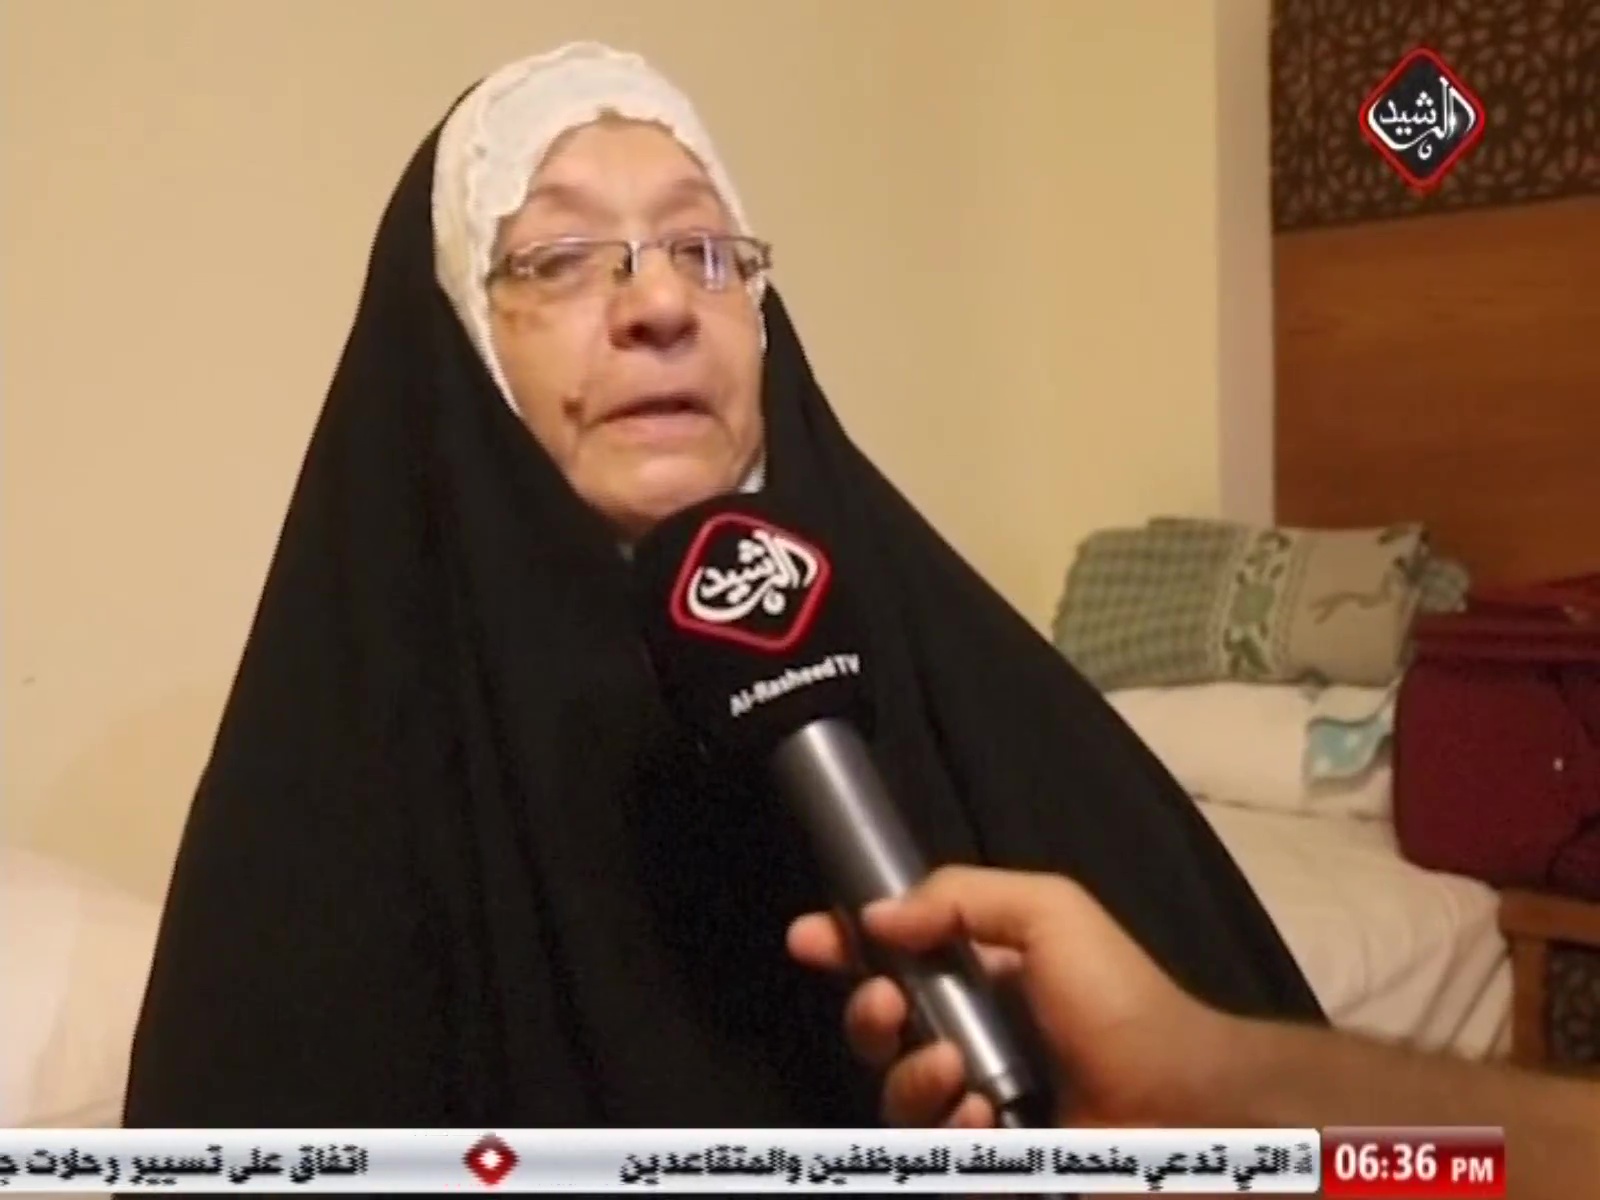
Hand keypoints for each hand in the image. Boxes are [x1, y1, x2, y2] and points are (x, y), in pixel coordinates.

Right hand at [787, 865, 1230, 1128]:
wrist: (1185, 1103)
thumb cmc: (1121, 1000)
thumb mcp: (1049, 913)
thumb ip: (959, 898)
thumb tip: (875, 917)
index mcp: (975, 978)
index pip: (887, 958)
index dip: (841, 947)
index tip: (808, 940)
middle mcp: (965, 1039)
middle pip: (874, 1033)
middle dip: (866, 1016)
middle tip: (890, 1005)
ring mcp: (974, 1106)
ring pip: (894, 1098)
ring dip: (912, 1079)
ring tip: (964, 1074)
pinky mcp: (987, 1158)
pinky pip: (932, 1149)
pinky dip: (952, 1130)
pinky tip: (991, 1116)